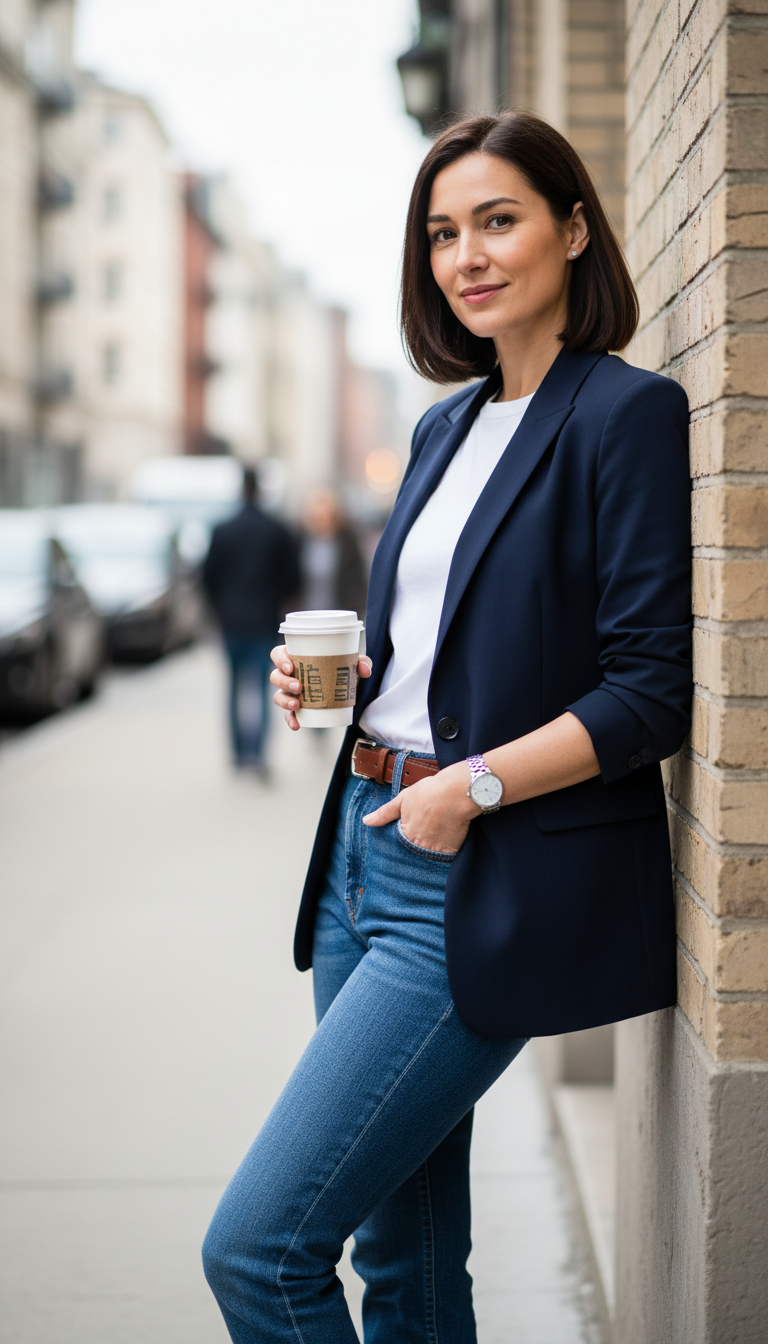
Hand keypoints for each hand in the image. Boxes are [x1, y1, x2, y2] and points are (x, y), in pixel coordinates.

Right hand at [269, 645, 372, 730]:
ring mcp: (290, 693)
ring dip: (285, 701)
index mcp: (296, 658)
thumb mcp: (351, 663)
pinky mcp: (296, 708)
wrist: (344, 687)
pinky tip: (297, 725)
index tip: (290, 667)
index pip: (278, 655)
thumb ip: (361, 662)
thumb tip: (365, 669)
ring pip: (278, 696)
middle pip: (276, 676)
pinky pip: (288, 715)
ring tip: (297, 704)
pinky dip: (290, 720)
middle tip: (299, 686)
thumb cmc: (340, 668)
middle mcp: (289, 675)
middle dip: (284, 682)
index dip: (280, 660)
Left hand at [362, 761, 479, 852]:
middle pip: (414, 850)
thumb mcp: (403, 799)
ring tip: (437, 831)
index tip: (413, 827)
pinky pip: (445, 855)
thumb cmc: (430, 792)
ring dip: (431, 846)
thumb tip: (366, 821)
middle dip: (418, 843)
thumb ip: (384, 813)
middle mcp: (418, 846)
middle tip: (427, 828)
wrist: (457, 791)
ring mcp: (435, 850)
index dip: (405, 835)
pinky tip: (448, 835)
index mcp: (405, 834)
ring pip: (429, 854)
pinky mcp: (451, 851)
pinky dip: (446, 848)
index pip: (400, 843)